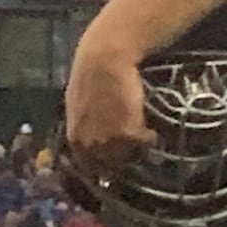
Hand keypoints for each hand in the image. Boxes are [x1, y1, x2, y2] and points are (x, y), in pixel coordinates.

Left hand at [64, 33, 152, 174]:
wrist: (104, 59)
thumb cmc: (88, 75)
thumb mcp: (76, 105)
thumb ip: (82, 125)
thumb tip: (88, 136)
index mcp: (75, 138)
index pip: (88, 167)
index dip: (102, 165)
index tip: (113, 161)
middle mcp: (90, 145)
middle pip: (110, 166)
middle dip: (121, 159)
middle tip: (131, 148)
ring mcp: (109, 141)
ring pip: (128, 157)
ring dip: (137, 149)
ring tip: (142, 137)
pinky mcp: (129, 132)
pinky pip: (144, 143)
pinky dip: (150, 138)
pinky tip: (150, 130)